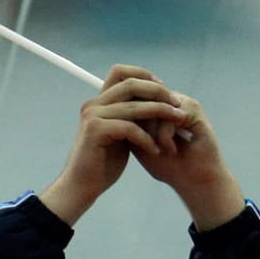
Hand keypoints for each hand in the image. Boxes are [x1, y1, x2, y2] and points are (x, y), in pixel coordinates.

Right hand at [37, 65, 189, 226]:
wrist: (82, 186)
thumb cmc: (102, 164)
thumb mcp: (119, 135)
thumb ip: (130, 118)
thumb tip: (153, 104)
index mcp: (99, 102)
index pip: (121, 72)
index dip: (145, 75)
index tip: (164, 90)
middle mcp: (94, 104)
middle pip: (131, 84)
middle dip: (159, 92)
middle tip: (177, 106)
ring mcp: (93, 116)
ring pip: (134, 106)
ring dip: (160, 113)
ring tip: (177, 123)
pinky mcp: (95, 131)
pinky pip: (130, 128)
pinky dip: (147, 139)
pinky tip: (156, 150)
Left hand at [131, 86, 245, 231]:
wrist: (192, 181)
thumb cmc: (168, 166)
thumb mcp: (140, 145)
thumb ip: (128, 126)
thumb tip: (110, 113)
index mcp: (156, 108)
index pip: (132, 100)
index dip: (129, 120)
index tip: (133, 143)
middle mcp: (168, 102)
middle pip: (140, 101)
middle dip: (141, 127)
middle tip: (150, 148)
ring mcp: (181, 103)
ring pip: (153, 108)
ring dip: (152, 134)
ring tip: (160, 151)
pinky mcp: (193, 110)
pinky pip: (168, 117)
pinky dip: (165, 136)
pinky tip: (170, 150)